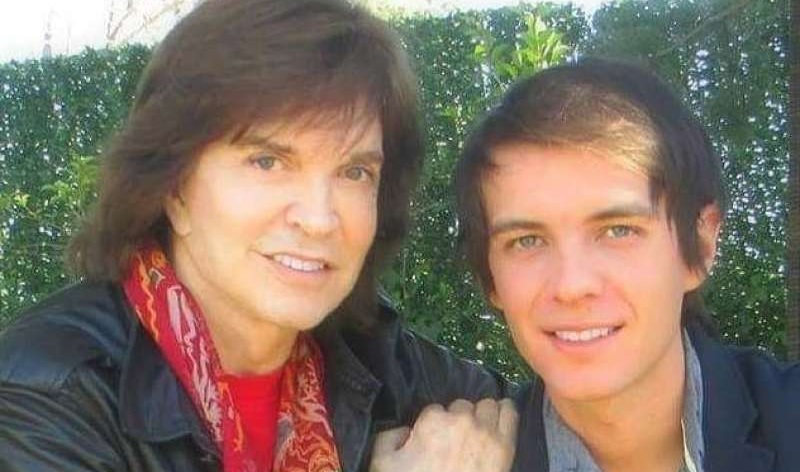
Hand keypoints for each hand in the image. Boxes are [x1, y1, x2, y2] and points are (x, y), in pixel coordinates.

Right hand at [370, 398, 517, 471]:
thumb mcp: (382, 464)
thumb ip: (387, 438)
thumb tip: (405, 431)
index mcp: (432, 421)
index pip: (435, 409)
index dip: (434, 425)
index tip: (434, 439)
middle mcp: (461, 420)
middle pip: (463, 406)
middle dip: (458, 419)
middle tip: (455, 439)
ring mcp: (486, 431)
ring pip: (488, 406)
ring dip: (481, 415)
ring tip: (478, 430)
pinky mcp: (505, 445)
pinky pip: (510, 413)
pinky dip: (505, 411)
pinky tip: (500, 416)